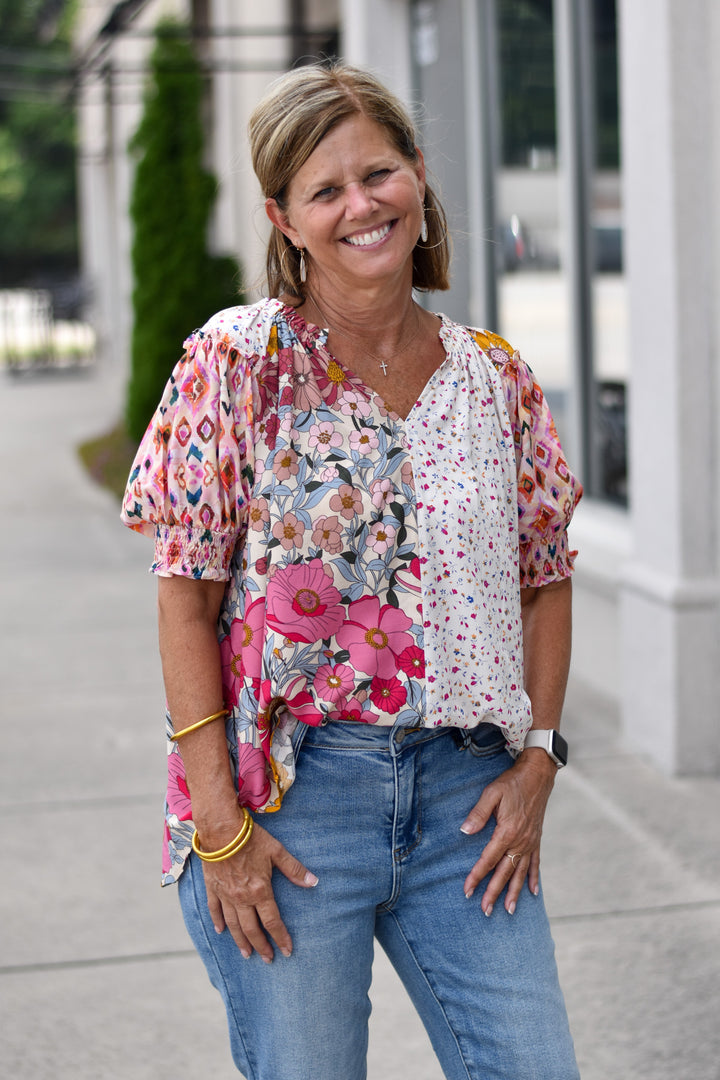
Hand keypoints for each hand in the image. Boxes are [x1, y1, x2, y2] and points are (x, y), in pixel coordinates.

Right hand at [200, 822, 317, 961]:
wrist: (220, 829)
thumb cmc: (251, 838)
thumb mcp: (276, 851)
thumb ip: (294, 869)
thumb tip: (313, 882)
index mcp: (260, 890)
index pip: (273, 922)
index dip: (281, 938)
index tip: (287, 951)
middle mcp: (242, 898)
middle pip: (252, 929)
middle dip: (262, 946)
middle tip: (268, 960)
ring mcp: (226, 895)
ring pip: (233, 925)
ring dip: (241, 941)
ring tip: (247, 955)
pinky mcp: (213, 888)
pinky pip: (215, 910)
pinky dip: (218, 922)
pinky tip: (221, 932)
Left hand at [460, 750, 556, 914]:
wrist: (538, 775)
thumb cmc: (512, 782)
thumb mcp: (492, 793)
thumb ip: (478, 813)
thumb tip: (464, 832)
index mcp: (507, 831)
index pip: (488, 860)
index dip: (477, 876)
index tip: (467, 891)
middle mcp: (520, 841)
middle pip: (505, 872)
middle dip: (494, 893)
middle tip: (485, 911)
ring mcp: (530, 842)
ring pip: (521, 873)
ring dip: (514, 893)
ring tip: (508, 911)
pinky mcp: (536, 840)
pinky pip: (536, 864)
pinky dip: (534, 879)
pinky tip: (533, 892)